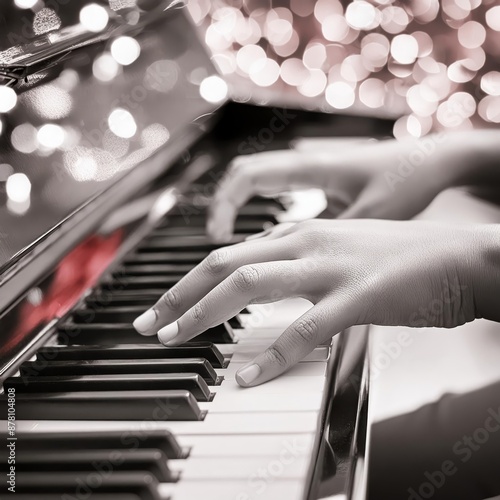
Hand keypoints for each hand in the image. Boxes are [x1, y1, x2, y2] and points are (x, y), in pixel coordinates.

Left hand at [133, 219, 482, 386]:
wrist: (460, 256)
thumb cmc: (399, 257)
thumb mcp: (336, 250)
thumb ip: (296, 264)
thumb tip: (259, 281)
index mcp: (301, 234)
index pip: (229, 254)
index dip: (189, 280)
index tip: (163, 306)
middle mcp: (307, 243)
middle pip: (224, 264)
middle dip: (179, 294)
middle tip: (148, 323)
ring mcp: (331, 268)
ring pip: (249, 285)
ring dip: (204, 314)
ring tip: (174, 338)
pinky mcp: (359, 297)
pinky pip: (304, 329)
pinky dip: (272, 355)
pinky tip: (248, 377)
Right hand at [206, 136, 453, 242]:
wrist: (435, 160)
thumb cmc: (408, 179)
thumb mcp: (371, 214)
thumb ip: (333, 237)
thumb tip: (298, 265)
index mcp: (312, 167)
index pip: (248, 176)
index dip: (225, 205)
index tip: (218, 235)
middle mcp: (304, 166)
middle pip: (241, 176)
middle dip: (219, 206)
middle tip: (213, 238)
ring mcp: (311, 176)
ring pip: (256, 184)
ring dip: (235, 209)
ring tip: (224, 245)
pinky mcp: (320, 188)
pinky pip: (277, 198)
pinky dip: (258, 217)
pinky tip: (263, 246)